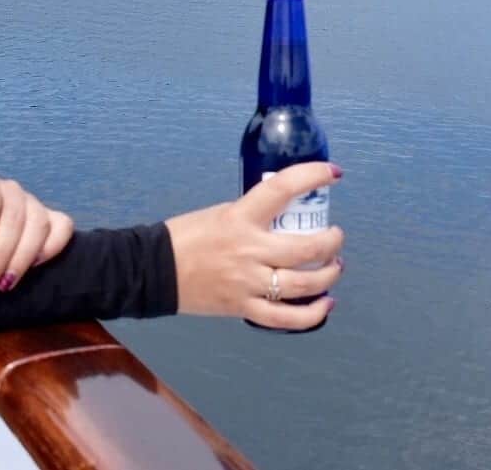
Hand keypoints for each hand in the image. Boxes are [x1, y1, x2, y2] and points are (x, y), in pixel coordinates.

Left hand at [0, 171, 74, 294]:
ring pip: (39, 224)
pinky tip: (35, 266)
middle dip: (1, 255)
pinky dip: (53, 246)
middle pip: (15, 218)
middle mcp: (11, 190)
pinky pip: (63, 227)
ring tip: (5, 284)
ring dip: (23, 258)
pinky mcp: (51, 219)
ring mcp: (34, 203)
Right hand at [164, 161, 343, 330]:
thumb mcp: (221, 213)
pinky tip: (325, 305)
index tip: (332, 173)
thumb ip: (252, 216)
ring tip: (334, 267)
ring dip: (328, 275)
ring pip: (304, 283)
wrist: (155, 270)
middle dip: (331, 241)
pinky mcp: (243, 307)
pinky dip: (313, 314)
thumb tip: (283, 218)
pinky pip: (287, 318)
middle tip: (335, 235)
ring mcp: (248, 282)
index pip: (281, 189)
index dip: (312, 177)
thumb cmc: (185, 237)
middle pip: (306, 248)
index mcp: (240, 218)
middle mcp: (249, 250)